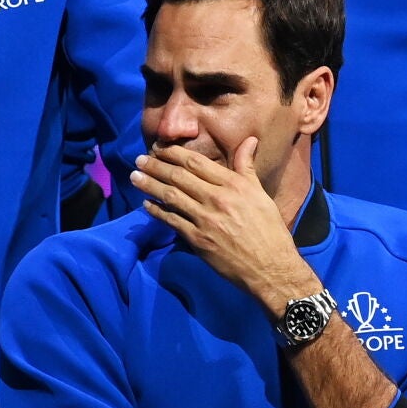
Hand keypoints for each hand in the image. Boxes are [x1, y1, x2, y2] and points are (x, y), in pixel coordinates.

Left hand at [129, 138, 315, 311]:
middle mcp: (217, 199)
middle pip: (179, 176)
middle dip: (155, 165)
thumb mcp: (261, 194)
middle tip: (139, 159)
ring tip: (135, 176)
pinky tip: (146, 205)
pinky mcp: (198, 240)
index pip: (196, 162)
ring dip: (149, 184)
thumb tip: (250, 140)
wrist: (271, 267)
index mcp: (234, 185)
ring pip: (170, 196)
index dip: (173, 152)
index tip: (159, 147)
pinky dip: (156, 211)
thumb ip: (247, 167)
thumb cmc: (270, 230)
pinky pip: (171, 221)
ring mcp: (206, 220)